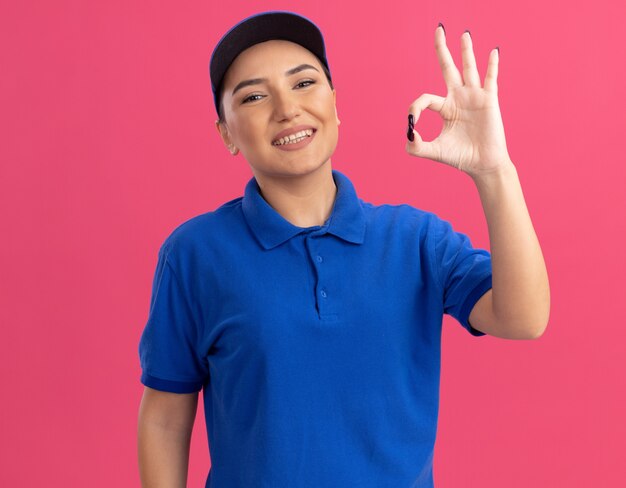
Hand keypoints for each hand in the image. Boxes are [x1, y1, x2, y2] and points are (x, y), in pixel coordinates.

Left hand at [406, 26, 512, 177]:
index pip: (425, 99)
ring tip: (463, 34)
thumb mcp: (434, 152)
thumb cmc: (460, 157)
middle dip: (442, 49)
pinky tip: (493, 51)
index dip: (415, 108)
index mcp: (445, 109)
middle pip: (448, 68)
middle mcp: (459, 98)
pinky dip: (491, 65)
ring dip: (466, 51)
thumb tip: (408, 134)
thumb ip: (416, 147)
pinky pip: (490, 79)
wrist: (482, 165)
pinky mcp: (489, 100)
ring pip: (469, 68)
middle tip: (438, 28)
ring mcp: (474, 97)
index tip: (412, 122)